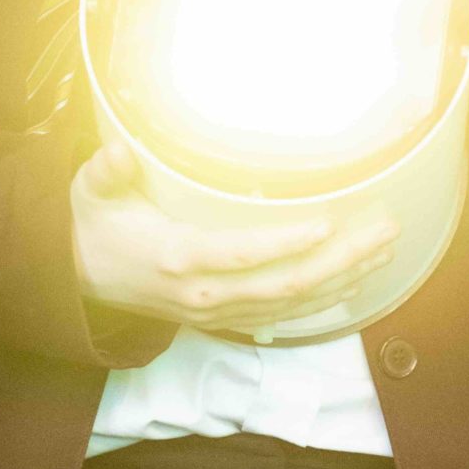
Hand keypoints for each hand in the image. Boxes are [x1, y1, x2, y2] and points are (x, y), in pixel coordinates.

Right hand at [71, 139, 398, 332]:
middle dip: (340, 258)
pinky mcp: (225, 317)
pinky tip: (358, 279)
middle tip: (384, 227)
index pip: (238, 254)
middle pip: (282, 284)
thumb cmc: (96, 227)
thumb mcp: (91, 194)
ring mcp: (218, 311)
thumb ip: (105, 172)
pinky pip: (284, 314)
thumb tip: (116, 151)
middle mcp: (204, 293)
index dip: (282, 244)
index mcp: (177, 258)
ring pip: (292, 302)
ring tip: (385, 246)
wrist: (83, 283)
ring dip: (344, 276)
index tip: (324, 224)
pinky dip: (325, 300)